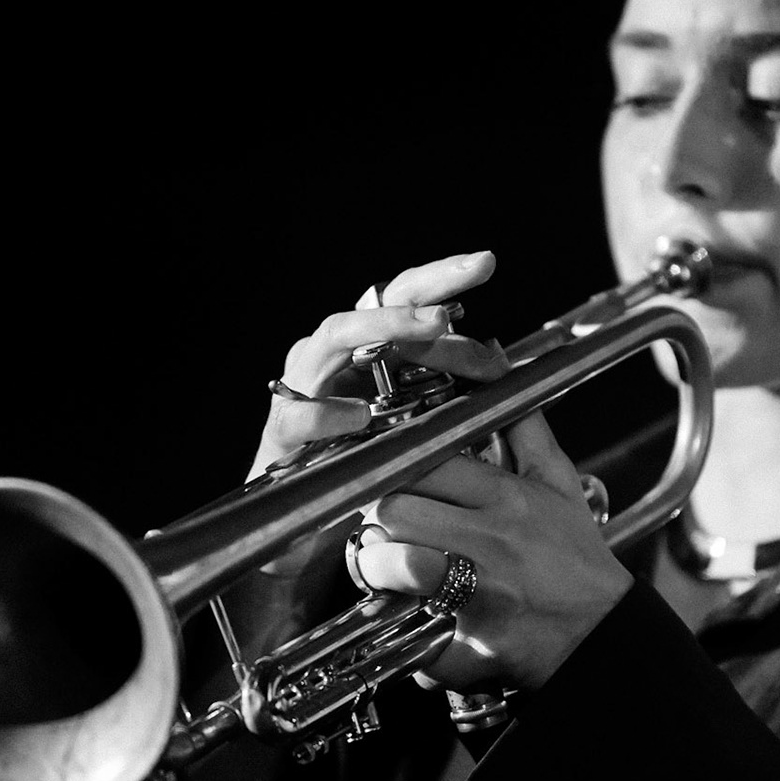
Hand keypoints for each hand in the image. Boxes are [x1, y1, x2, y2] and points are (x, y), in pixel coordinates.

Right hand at [249, 251, 510, 478]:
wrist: (303, 518)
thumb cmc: (363, 459)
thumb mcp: (414, 416)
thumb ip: (447, 384)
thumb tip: (497, 360)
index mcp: (368, 345)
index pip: (405, 296)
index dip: (443, 276)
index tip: (485, 262)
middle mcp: (335, 352)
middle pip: (370, 305)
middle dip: (414, 299)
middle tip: (452, 308)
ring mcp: (303, 385)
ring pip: (333, 338)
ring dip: (381, 329)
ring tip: (428, 329)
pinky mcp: (282, 432)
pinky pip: (299, 415)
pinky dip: (328, 413)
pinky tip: (359, 417)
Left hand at [353, 412, 633, 691]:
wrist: (603, 632)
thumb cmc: (575, 557)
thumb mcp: (559, 483)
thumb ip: (525, 426)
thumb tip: (501, 366)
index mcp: (506, 496)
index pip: (421, 461)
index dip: (393, 469)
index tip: (391, 482)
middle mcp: (491, 539)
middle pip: (393, 509)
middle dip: (378, 518)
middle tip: (385, 527)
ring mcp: (478, 593)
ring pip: (389, 563)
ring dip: (376, 567)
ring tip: (387, 569)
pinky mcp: (469, 645)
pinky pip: (410, 629)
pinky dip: (400, 626)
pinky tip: (410, 616)